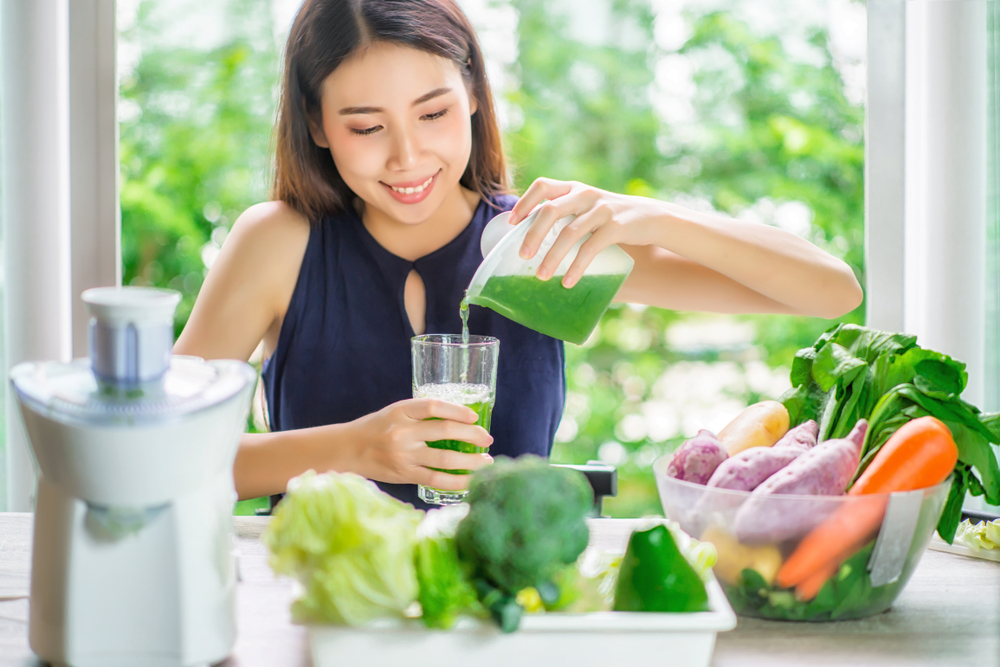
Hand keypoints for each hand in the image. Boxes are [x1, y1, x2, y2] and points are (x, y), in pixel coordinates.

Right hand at [351, 398, 493, 490]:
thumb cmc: (377, 428)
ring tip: (486, 461)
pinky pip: (436, 480)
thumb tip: (459, 419)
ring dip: (470, 461)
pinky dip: (456, 481)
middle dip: (472, 435)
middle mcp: (402, 432)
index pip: (434, 406)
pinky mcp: (404, 474)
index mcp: (401, 411)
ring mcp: (403, 455)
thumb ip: (421, 414)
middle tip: (487, 438)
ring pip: (444, 459)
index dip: (457, 410)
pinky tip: (471, 480)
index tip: (474, 416)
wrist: (348, 449)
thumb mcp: (396, 412)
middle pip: (445, 431)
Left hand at [508, 178, 660, 287]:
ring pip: (569, 233)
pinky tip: (568, 281)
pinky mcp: (616, 227)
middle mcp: (585, 194)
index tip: (512, 222)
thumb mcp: (587, 206)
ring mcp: (601, 209)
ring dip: (552, 257)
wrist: (651, 217)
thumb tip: (533, 239)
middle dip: (533, 234)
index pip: (543, 185)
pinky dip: (576, 267)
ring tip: (541, 276)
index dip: (525, 202)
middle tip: (523, 256)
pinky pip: (590, 248)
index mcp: (574, 188)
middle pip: (550, 211)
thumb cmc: (610, 216)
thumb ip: (566, 212)